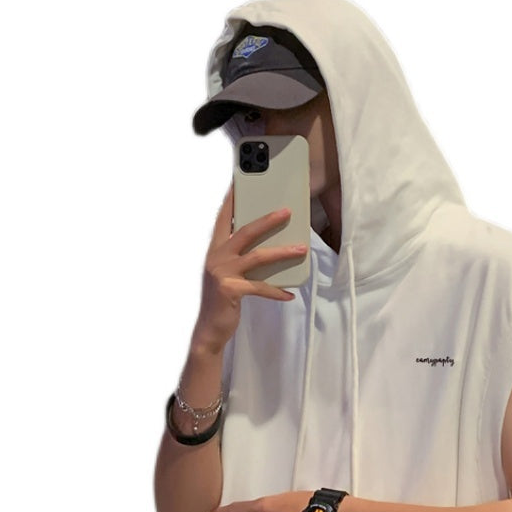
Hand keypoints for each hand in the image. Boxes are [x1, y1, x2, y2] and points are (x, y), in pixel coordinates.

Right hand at [192, 182, 307, 352]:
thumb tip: (270, 247)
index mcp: (215, 250)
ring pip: (257, 257)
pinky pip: (260, 287)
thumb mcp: (229, 274)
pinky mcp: (231, 290)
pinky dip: (277, 291)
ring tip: (301, 250)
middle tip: (287, 212)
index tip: (239, 182)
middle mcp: (216, 257)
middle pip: (245, 231)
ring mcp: (222, 273)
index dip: (231, 200)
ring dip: (282, 252)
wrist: (209, 329)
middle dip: (267, 220)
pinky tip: (289, 294)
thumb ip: (242, 259)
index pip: (222, 218)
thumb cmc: (223, 299)